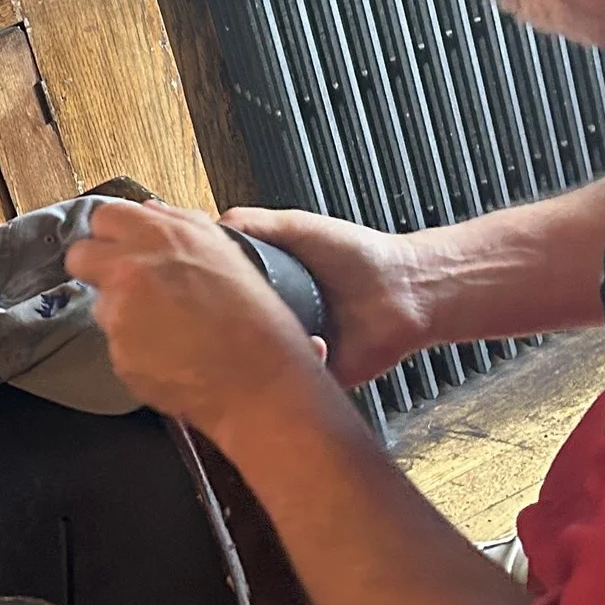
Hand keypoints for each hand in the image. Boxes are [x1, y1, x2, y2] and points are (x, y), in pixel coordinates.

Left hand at [64, 199, 329, 438]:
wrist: (260, 381)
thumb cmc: (254, 322)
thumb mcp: (225, 252)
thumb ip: (180, 225)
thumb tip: (150, 213)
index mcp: (160, 236)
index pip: (104, 217)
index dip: (112, 234)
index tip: (120, 246)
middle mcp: (131, 269)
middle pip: (80, 257)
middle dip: (97, 268)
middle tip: (126, 284)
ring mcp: (120, 314)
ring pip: (100, 305)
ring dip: (122, 313)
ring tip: (167, 327)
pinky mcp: (118, 354)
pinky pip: (115, 345)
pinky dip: (135, 349)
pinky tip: (168, 351)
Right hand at [221, 206, 435, 387]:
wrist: (405, 288)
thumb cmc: (360, 255)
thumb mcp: (296, 227)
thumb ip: (251, 224)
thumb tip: (205, 228)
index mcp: (268, 286)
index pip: (224, 297)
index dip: (210, 297)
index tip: (199, 294)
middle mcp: (279, 317)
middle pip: (236, 332)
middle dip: (233, 328)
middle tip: (230, 321)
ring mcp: (297, 346)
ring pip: (261, 360)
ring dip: (267, 349)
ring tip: (280, 329)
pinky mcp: (317, 373)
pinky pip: (295, 380)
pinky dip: (304, 360)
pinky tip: (319, 340)